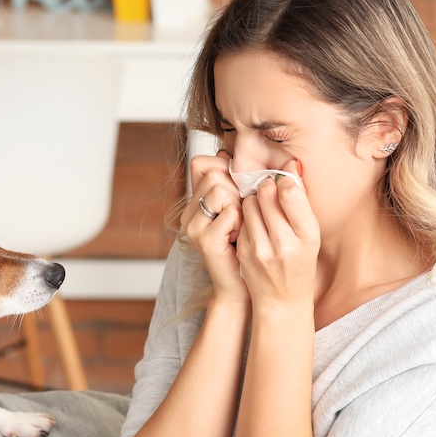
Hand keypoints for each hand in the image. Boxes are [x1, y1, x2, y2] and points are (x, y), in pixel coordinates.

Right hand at [183, 149, 246, 303]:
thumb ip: (237, 182)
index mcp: (196, 201)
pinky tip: (240, 236)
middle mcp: (189, 212)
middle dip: (236, 189)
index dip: (224, 169)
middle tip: (241, 214)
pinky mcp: (205, 240)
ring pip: (219, 188)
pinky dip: (242, 221)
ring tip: (241, 225)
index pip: (202, 163)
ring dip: (240, 204)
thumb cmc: (246, 244)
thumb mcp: (241, 207)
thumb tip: (231, 151)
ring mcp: (194, 226)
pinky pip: (230, 212)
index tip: (238, 190)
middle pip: (214, 173)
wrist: (242, 286)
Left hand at [236, 160, 319, 311]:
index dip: (285, 181)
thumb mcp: (310, 235)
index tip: (285, 182)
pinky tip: (255, 225)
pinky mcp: (244, 251)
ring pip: (250, 203)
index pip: (290, 193)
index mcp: (307, 236)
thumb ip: (301, 202)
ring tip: (264, 209)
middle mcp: (284, 243)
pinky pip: (241, 218)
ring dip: (255, 200)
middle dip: (268, 188)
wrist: (282, 300)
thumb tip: (291, 165)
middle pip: (266, 194)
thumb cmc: (300, 262)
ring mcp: (260, 248)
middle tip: (271, 192)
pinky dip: (247, 216)